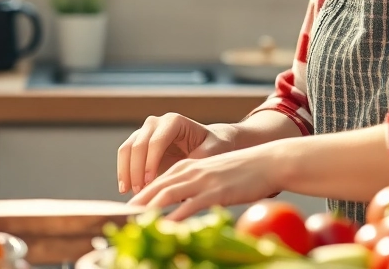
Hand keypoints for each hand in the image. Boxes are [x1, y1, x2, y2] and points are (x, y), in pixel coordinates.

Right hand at [117, 113, 237, 194]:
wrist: (210, 142)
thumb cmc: (214, 145)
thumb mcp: (214, 150)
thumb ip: (199, 159)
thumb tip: (183, 175)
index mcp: (174, 121)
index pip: (156, 141)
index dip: (150, 162)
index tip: (151, 183)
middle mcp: (156, 123)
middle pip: (137, 145)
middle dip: (136, 170)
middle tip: (140, 193)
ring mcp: (145, 132)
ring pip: (127, 149)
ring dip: (126, 172)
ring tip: (132, 193)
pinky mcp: (139, 144)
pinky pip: (125, 156)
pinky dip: (124, 172)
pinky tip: (127, 189)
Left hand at [128, 143, 286, 219]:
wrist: (268, 162)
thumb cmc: (243, 172)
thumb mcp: (214, 175)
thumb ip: (196, 186)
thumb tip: (182, 205)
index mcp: (189, 166)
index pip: (157, 181)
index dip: (141, 196)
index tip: (126, 211)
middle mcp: (191, 171)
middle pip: (156, 188)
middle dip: (137, 204)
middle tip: (120, 220)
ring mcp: (202, 180)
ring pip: (168, 195)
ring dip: (148, 210)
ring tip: (133, 223)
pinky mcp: (216, 192)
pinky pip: (190, 206)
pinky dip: (175, 217)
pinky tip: (165, 227)